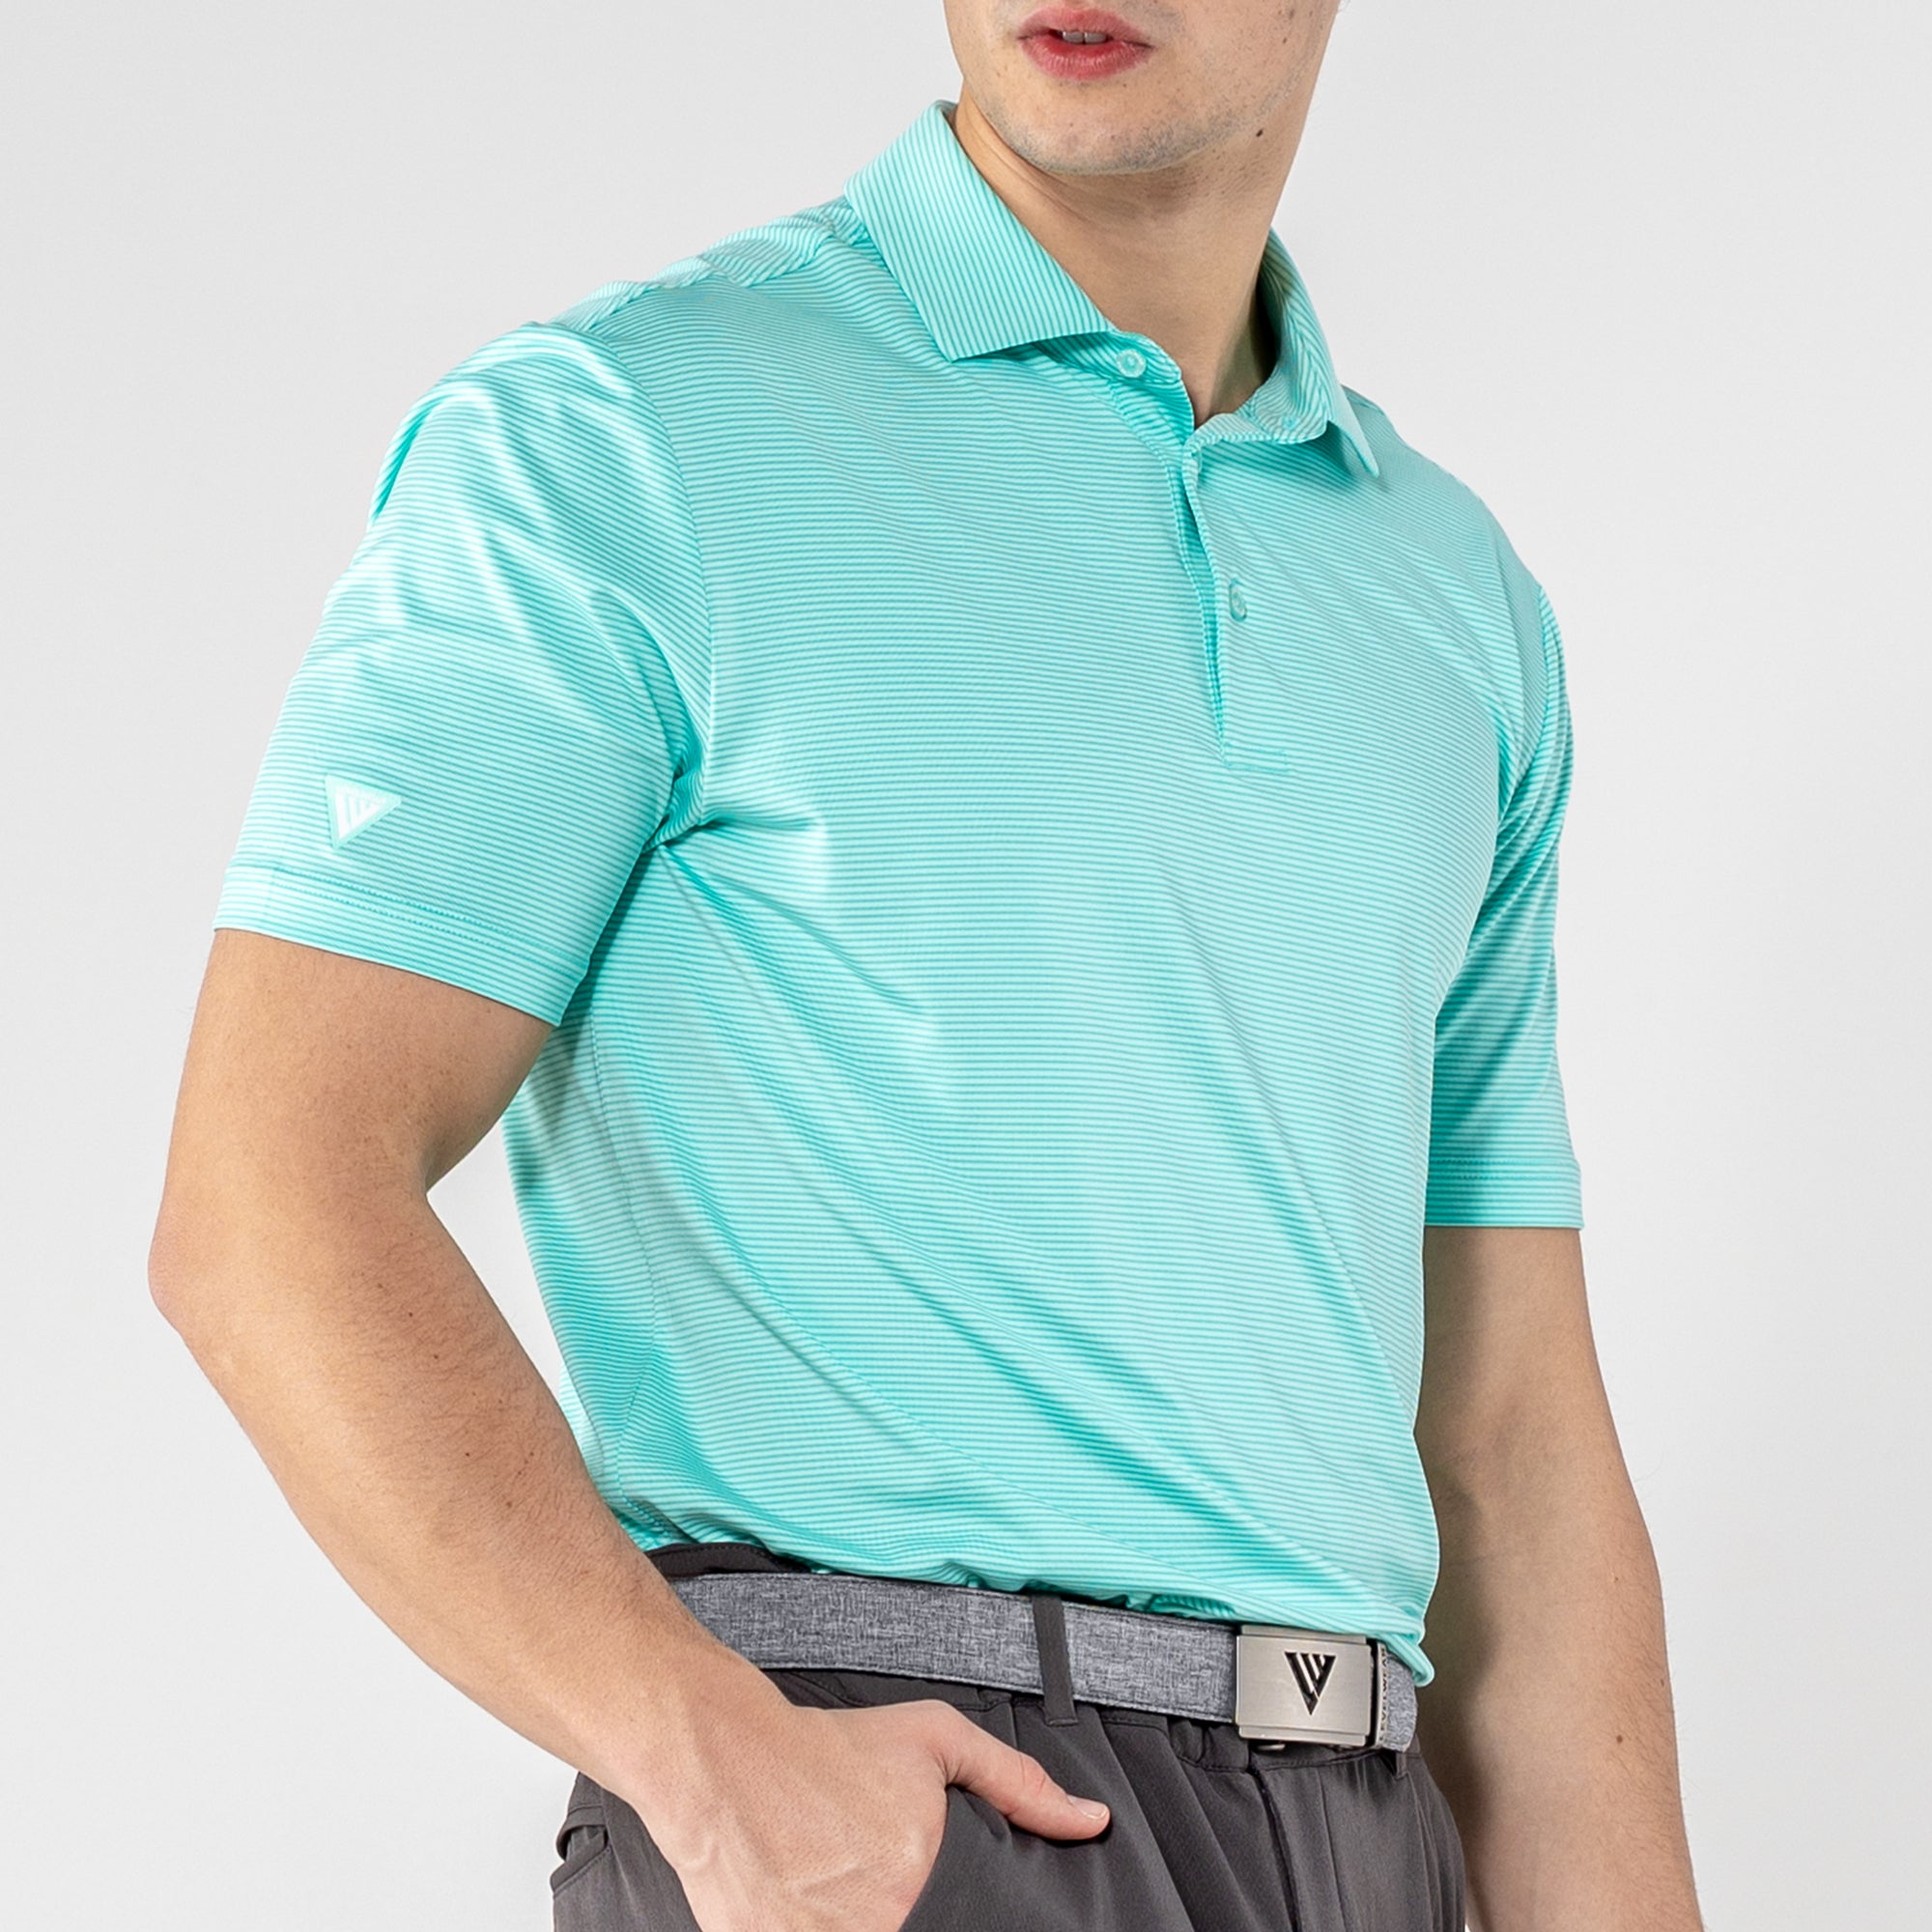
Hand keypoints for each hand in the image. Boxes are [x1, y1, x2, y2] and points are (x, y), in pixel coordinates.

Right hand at [631, 1675, 1111, 1931]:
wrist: (725, 1759)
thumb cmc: (831, 1750)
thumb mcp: (934, 1740)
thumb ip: (1017, 1784)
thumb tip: (1092, 1823)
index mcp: (920, 1887)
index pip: (968, 1928)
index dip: (967, 1921)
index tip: (949, 1908)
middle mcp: (874, 1927)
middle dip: (915, 1917)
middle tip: (884, 1888)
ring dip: (864, 1923)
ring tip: (848, 1891)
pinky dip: (819, 1930)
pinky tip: (817, 1905)